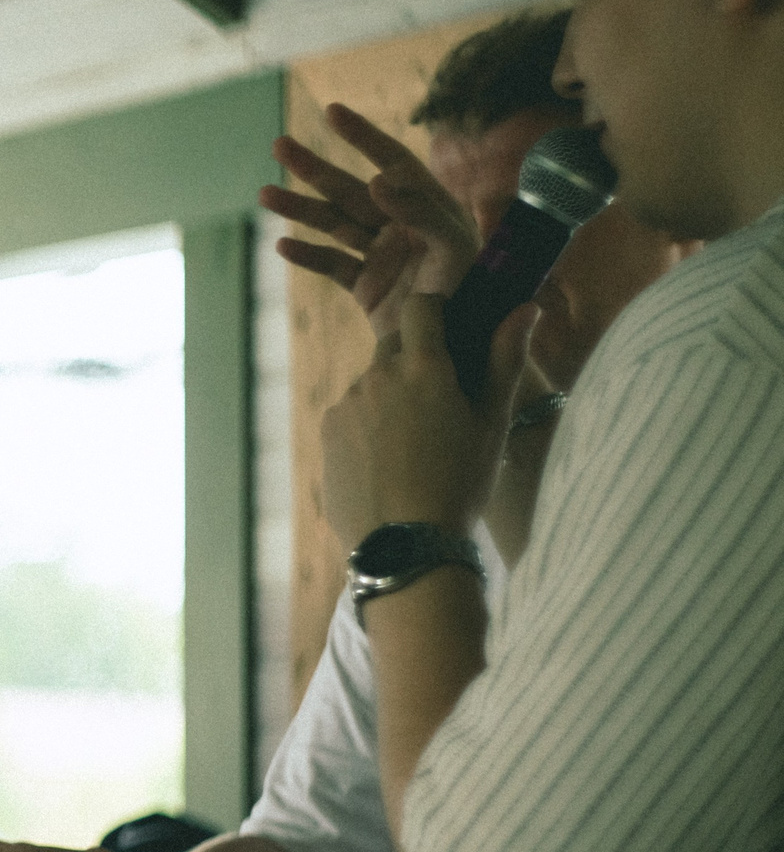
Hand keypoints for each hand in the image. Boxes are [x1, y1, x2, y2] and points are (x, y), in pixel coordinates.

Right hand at [260, 104, 481, 338]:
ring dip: (300, 208)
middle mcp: (404, 227)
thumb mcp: (454, 248)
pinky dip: (308, 257)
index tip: (333, 112)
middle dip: (315, 168)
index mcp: (430, 209)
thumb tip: (378, 179)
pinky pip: (332, 266)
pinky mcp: (368, 288)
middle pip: (352, 190)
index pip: (394, 161)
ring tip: (265, 194)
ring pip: (334, 225)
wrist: (459, 352)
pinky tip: (283, 245)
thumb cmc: (471, 296)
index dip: (364, 136)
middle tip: (279, 145)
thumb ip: (421, 212)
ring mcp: (383, 257)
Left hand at [319, 292, 536, 548]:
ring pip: (371, 383)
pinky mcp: (326, 433)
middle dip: (415, 358)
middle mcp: (375, 377)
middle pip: (393, 345)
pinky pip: (350, 415)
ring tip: (416, 443)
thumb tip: (525, 308)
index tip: (451, 328)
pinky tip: (389, 463)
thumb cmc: (460, 483)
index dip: (437, 310)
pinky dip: (367, 426)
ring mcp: (345, 405)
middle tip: (441, 398)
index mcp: (421, 367)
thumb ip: (506, 360)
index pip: (421, 306)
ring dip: (390, 396)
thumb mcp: (492, 423)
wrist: (406, 545)